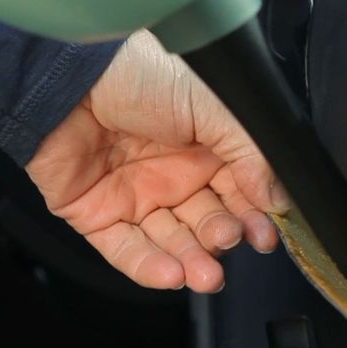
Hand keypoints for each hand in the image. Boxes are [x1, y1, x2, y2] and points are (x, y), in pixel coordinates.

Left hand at [25, 30, 289, 292]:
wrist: (68, 74)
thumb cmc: (139, 72)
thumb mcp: (213, 105)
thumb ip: (251, 154)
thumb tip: (278, 198)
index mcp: (204, 143)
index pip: (239, 192)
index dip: (254, 215)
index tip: (267, 234)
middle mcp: (172, 170)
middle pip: (208, 221)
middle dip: (222, 238)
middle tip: (230, 241)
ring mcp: (135, 193)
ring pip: (171, 241)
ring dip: (192, 261)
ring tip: (206, 275)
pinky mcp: (97, 213)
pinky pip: (126, 250)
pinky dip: (149, 267)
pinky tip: (172, 274)